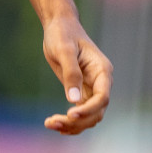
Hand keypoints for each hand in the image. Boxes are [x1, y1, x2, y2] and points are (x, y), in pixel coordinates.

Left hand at [40, 15, 111, 134]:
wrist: (59, 26)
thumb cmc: (63, 34)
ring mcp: (91, 89)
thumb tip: (73, 100)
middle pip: (96, 112)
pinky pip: (80, 112)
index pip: (102, 97)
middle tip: (53, 122)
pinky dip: (69, 121)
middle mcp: (100, 83)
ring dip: (72, 125)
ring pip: (88, 116)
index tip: (70, 114)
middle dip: (77, 121)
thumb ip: (71, 73)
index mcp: (102, 71)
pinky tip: (55, 125)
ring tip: (49, 124)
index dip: (88, 109)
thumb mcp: (64, 50)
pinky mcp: (81, 91)